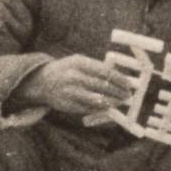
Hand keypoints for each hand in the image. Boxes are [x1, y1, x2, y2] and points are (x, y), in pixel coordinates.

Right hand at [19, 55, 133, 115]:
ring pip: (98, 99)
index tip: (128, 85)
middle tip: (127, 95)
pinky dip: (101, 108)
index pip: (105, 72)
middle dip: (118, 92)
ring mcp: (70, 92)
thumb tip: (120, 78)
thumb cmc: (67, 70)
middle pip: (103, 86)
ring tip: (120, 102)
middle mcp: (74, 76)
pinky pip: (89, 108)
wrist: (42, 82)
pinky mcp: (68, 105)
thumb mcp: (79, 62)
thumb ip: (97, 68)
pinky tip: (107, 107)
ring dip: (112, 102)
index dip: (120, 80)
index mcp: (79, 63)